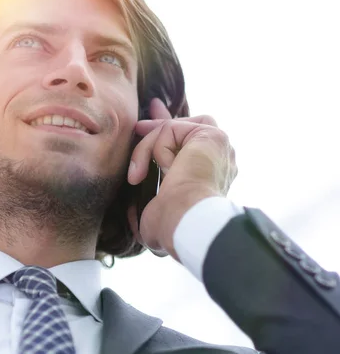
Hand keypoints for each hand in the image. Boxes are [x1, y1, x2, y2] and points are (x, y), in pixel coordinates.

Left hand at [127, 98, 237, 260]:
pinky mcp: (212, 135)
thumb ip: (151, 203)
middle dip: (157, 125)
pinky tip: (163, 169)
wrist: (186, 223)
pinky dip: (156, 149)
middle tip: (137, 127)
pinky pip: (170, 129)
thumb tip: (134, 209)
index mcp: (209, 179)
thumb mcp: (156, 212)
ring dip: (149, 149)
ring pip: (171, 130)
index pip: (186, 147)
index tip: (144, 127)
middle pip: (184, 129)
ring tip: (139, 174)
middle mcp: (220, 161)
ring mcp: (219, 147)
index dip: (164, 134)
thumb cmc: (172, 227)